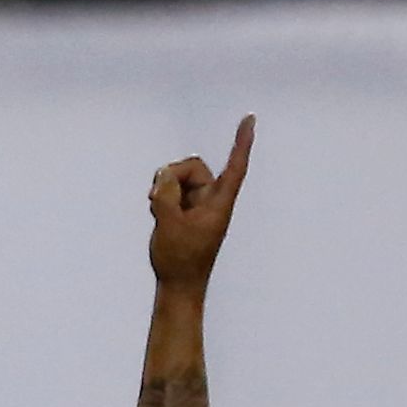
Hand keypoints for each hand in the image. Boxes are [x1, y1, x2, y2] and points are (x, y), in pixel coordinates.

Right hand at [148, 113, 252, 287]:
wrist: (179, 285)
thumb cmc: (180, 259)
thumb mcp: (169, 223)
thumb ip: (166, 194)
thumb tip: (165, 175)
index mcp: (218, 204)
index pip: (235, 167)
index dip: (242, 143)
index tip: (250, 120)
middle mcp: (211, 200)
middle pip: (194, 168)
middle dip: (173, 176)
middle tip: (156, 197)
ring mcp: (197, 206)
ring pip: (179, 179)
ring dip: (164, 189)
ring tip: (157, 211)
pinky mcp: (185, 212)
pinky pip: (172, 192)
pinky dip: (162, 198)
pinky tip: (157, 214)